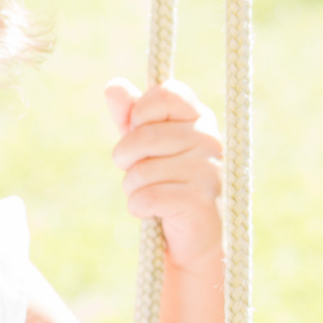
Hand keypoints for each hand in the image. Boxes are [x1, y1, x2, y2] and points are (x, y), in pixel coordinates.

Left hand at [105, 79, 221, 272]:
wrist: (192, 238)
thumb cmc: (166, 182)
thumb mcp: (144, 146)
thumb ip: (129, 116)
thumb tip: (113, 85)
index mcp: (199, 118)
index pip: (165, 93)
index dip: (140, 113)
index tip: (139, 130)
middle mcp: (210, 139)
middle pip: (144, 135)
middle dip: (125, 158)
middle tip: (136, 172)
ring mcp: (208, 169)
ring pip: (142, 170)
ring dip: (132, 188)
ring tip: (150, 195)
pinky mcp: (200, 200)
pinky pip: (147, 196)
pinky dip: (138, 207)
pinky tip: (153, 212)